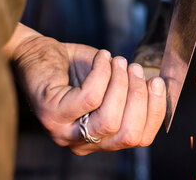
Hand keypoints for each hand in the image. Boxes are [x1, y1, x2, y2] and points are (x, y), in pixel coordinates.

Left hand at [5, 23, 165, 154]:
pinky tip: (101, 57)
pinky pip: (89, 97)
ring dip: (120, 84)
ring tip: (118, 61)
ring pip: (109, 119)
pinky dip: (101, 72)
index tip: (158, 83)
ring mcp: (64, 132)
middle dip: (139, 96)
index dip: (155, 111)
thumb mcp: (110, 83)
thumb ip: (131, 90)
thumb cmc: (74, 68)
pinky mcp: (51, 113)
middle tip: (135, 69)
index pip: (139, 139)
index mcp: (101, 139)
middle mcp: (83, 143)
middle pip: (127, 134)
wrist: (37, 53)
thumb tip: (158, 85)